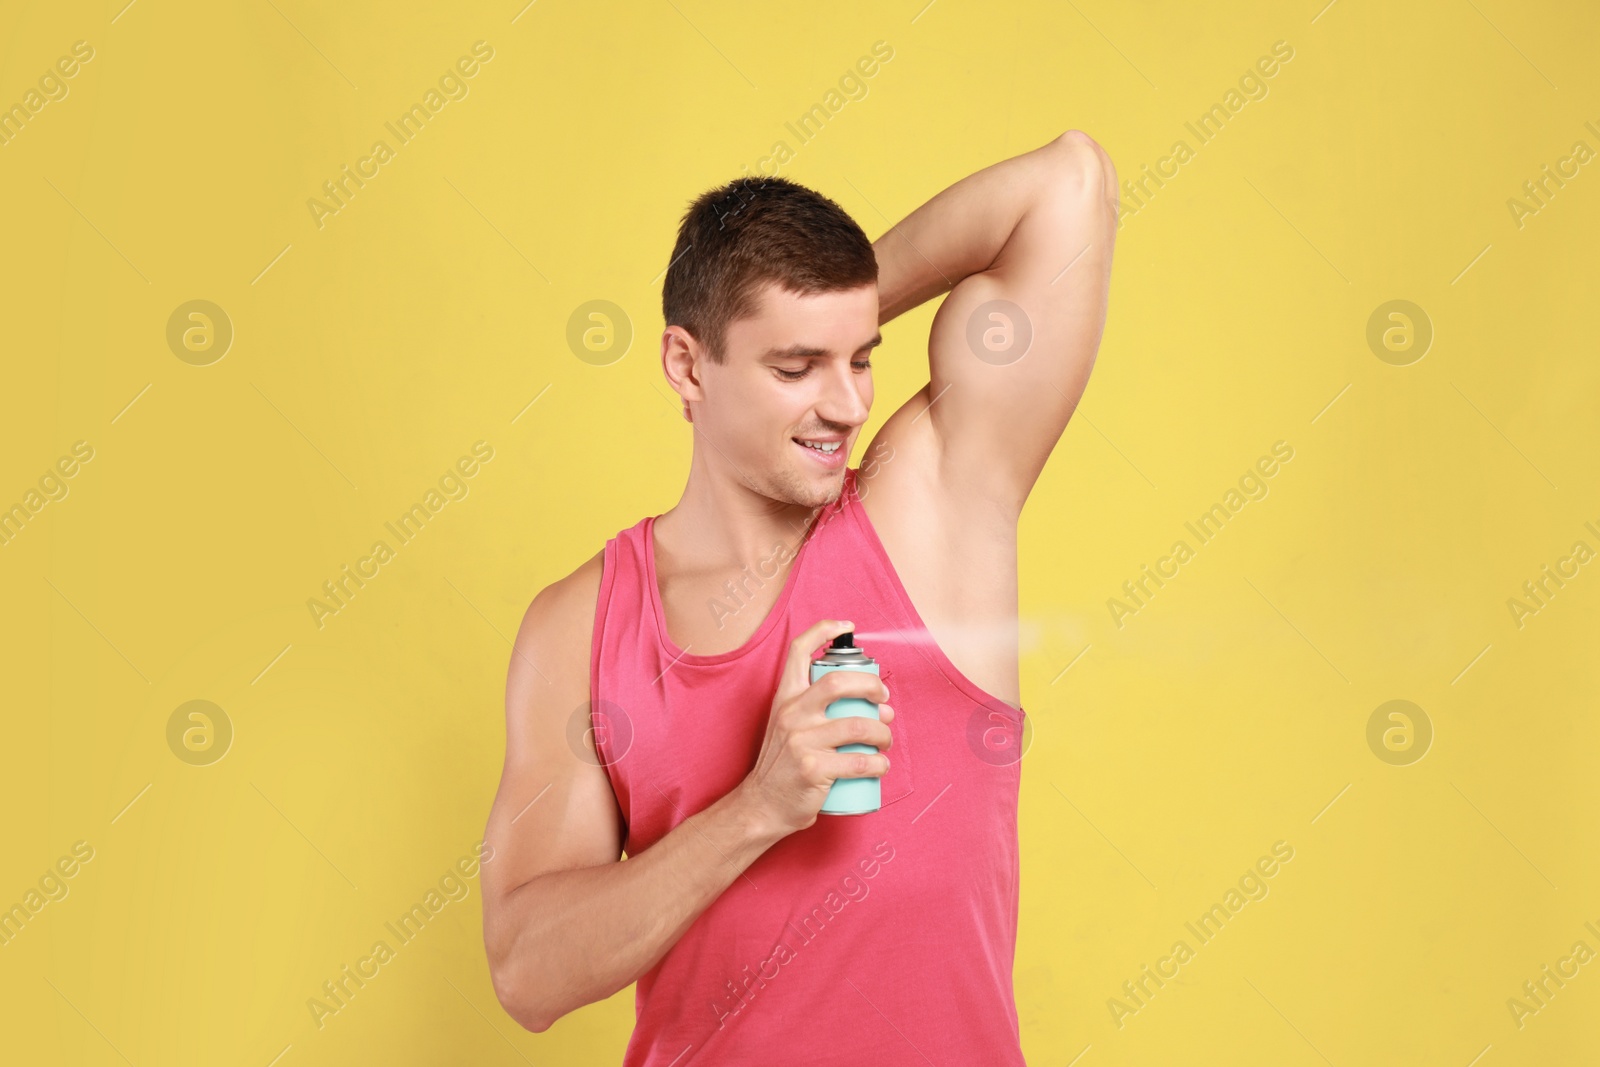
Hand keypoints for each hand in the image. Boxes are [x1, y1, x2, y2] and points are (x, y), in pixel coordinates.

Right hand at [736, 619, 893, 837]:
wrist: (762, 805)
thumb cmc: (783, 765)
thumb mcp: (787, 726)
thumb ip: (817, 709)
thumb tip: (875, 703)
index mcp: (785, 699)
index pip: (799, 652)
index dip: (823, 631)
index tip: (846, 625)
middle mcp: (791, 714)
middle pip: (838, 682)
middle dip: (871, 686)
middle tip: (884, 699)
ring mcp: (801, 741)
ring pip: (858, 725)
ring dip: (883, 733)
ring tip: (886, 741)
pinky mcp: (814, 769)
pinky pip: (859, 761)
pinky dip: (879, 763)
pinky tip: (881, 765)